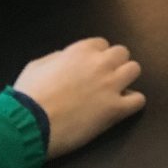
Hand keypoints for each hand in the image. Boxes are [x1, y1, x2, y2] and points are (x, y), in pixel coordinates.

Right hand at [13, 38, 144, 159]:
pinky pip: (139, 99)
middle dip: (114, 64)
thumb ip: (57, 58)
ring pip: (134, 70)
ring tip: (114, 91)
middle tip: (103, 79)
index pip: (102, 44)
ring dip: (126, 79)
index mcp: (81, 51)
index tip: (89, 68)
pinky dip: (132, 103)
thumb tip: (67, 58)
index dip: (96, 56)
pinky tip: (120, 109)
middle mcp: (100, 63)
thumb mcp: (37, 65)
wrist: (29, 123)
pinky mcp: (116, 109)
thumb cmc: (28, 95)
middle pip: (122, 53)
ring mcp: (111, 85)